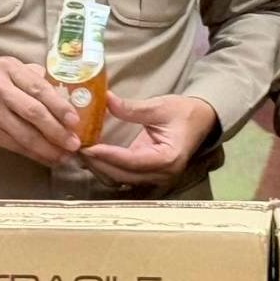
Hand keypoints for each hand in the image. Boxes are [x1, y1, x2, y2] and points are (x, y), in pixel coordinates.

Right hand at [0, 56, 80, 165]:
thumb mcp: (11, 68)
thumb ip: (35, 77)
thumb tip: (64, 93)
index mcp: (9, 69)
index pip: (38, 89)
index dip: (58, 106)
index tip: (74, 120)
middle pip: (32, 113)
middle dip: (56, 131)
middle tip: (74, 143)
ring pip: (23, 135)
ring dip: (47, 148)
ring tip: (64, 156)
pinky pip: (14, 146)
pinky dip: (33, 154)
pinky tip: (47, 158)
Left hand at [79, 92, 217, 186]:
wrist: (202, 120)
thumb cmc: (184, 112)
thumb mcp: (160, 106)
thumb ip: (133, 108)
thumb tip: (106, 100)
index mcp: (168, 158)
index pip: (132, 161)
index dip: (108, 156)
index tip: (88, 148)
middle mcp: (162, 174)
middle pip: (123, 175)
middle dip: (99, 163)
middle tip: (77, 148)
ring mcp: (156, 178)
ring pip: (121, 180)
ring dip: (101, 168)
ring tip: (81, 152)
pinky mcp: (149, 175)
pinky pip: (124, 177)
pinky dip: (108, 168)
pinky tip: (94, 157)